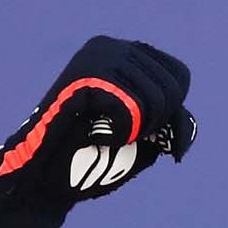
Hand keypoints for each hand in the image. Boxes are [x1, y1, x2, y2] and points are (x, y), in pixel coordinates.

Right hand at [0, 35, 196, 210]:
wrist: (44, 181)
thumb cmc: (88, 159)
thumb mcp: (142, 140)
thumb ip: (169, 122)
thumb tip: (184, 114)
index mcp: (124, 55)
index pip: (179, 77)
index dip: (172, 115)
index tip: (145, 134)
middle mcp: (111, 47)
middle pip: (173, 89)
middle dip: (157, 126)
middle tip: (120, 136)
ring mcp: (96, 58)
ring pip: (157, 101)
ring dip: (137, 132)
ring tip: (104, 133)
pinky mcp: (85, 77)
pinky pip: (133, 110)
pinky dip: (121, 133)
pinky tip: (96, 134)